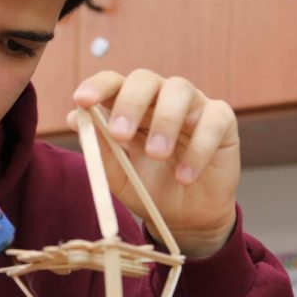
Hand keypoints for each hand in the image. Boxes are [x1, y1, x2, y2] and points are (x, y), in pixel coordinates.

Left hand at [69, 69, 238, 257]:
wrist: (185, 217)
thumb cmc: (149, 189)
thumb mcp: (119, 176)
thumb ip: (100, 150)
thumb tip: (75, 119)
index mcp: (131, 106)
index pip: (114, 82)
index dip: (98, 87)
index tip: (82, 101)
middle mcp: (161, 98)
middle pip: (145, 79)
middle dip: (130, 102)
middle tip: (120, 133)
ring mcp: (193, 106)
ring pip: (180, 90)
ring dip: (165, 121)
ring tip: (157, 155)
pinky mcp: (221, 122)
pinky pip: (213, 121)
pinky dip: (198, 148)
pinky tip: (185, 176)